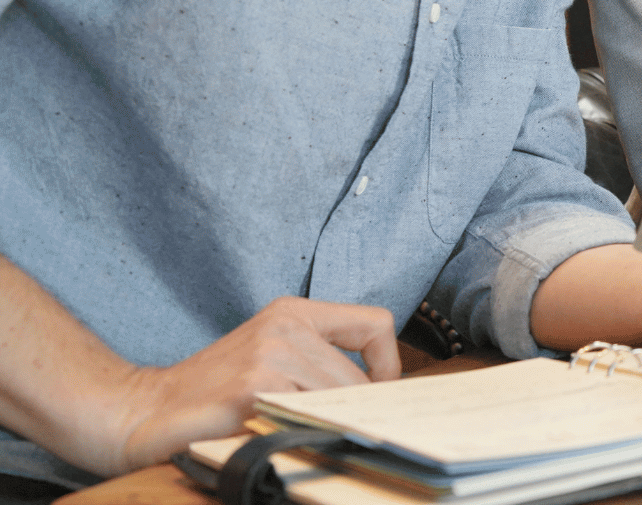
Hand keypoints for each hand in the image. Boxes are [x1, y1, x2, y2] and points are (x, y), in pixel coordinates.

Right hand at [110, 297, 399, 474]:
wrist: (138, 412)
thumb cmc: (208, 393)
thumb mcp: (270, 359)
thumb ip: (319, 365)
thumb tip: (382, 397)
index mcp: (293, 314)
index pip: (376, 325)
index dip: (387, 366)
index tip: (374, 396)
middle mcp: (285, 328)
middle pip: (360, 380)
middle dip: (351, 413)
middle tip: (328, 434)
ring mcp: (269, 357)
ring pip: (338, 403)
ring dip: (323, 429)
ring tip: (291, 437)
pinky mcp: (253, 390)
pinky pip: (308, 421)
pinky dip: (302, 439)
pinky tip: (275, 443)